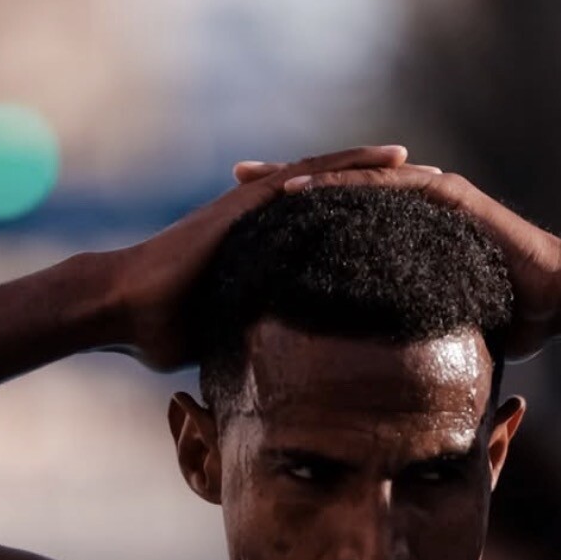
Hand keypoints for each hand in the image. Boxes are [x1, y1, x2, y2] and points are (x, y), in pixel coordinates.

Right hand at [104, 146, 411, 370]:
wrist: (125, 308)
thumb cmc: (164, 332)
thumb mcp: (231, 342)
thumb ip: (260, 351)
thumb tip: (283, 396)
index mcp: (263, 251)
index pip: (325, 235)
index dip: (366, 231)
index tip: (408, 236)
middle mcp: (263, 222)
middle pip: (334, 200)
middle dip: (382, 197)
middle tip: (435, 191)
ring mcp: (255, 208)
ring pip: (328, 180)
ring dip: (375, 172)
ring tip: (424, 167)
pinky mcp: (246, 205)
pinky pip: (307, 180)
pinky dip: (347, 168)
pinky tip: (385, 163)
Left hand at [265, 160, 560, 356]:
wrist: (556, 298)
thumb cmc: (506, 321)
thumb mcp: (437, 333)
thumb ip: (403, 344)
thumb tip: (372, 391)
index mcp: (404, 235)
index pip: (340, 219)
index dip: (295, 217)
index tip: (248, 220)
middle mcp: (412, 208)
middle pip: (337, 190)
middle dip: (286, 185)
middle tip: (236, 179)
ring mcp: (430, 197)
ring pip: (357, 183)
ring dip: (309, 181)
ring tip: (262, 182)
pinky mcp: (447, 199)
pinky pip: (390, 192)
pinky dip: (351, 190)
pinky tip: (314, 191)